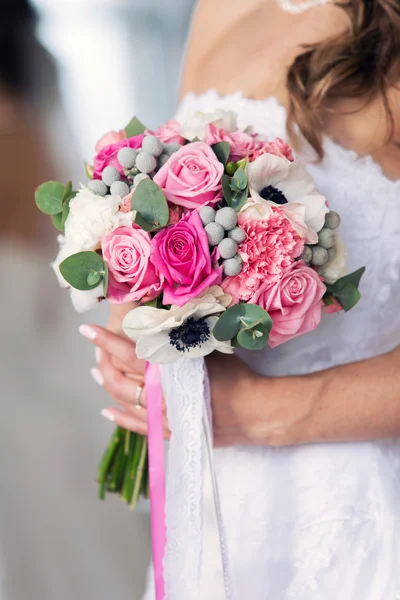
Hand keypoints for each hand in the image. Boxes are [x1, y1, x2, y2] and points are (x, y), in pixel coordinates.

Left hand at [80, 320, 314, 447]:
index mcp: (169, 371)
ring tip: (96, 373)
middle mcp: (161, 396)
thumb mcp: (207, 351)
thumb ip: (180, 342)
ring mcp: (164, 417)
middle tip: (95, 351)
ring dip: (108, 387)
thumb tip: (158, 326)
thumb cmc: (235, 376)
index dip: (107, 342)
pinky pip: (138, 427)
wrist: (254, 412)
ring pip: (125, 404)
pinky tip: (107, 411)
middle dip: (103, 364)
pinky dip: (120, 418)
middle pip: (121, 381)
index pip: (129, 354)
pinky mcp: (170, 432)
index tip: (87, 331)